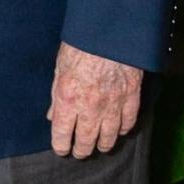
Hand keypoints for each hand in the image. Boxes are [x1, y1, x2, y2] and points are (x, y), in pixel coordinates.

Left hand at [47, 43, 141, 157]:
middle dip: (81, 151)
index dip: (61, 146)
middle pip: (86, 141)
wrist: (110, 31)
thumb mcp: (59, 68)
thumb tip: (53, 115)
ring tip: (100, 146)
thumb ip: (56, 96)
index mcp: (67, 99)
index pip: (61, 135)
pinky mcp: (131, 97)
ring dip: (103, 145)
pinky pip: (128, 122)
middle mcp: (89, 107)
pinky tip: (119, 130)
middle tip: (80, 152)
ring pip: (109, 137)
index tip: (62, 149)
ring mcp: (112, 104)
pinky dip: (123, 129)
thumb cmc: (81, 45)